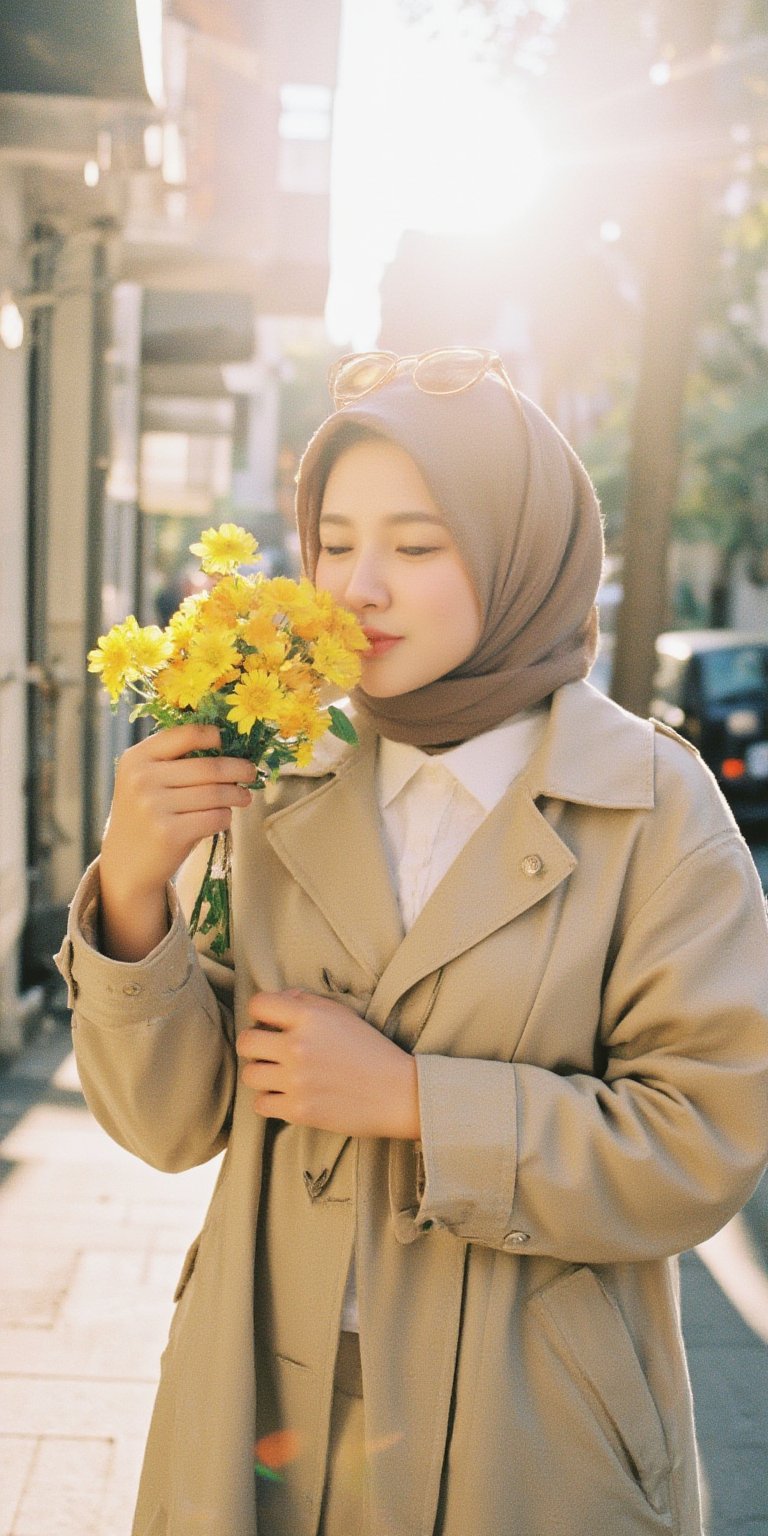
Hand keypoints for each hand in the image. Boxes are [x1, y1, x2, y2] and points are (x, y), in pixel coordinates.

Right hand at [99, 724, 256, 960]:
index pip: (186, 735)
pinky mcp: (169, 833)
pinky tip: (223, 817)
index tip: (228, 742)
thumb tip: (229, 746)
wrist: (126, 862)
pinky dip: (225, 817)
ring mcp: (154, 807)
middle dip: (238, 769)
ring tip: (244, 797)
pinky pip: (215, 817)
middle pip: (209, 767)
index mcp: (137, 758)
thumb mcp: (145, 779)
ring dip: (237, 794)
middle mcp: (142, 779)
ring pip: (216, 793)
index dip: (214, 736)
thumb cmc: (147, 813)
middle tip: (251, 772)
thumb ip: (175, 759)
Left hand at [237, 990, 420, 1139]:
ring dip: (262, 1074)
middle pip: (246, 1041)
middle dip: (255, 1045)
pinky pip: (260, 1104)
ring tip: (280, 1076)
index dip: (260, 1013)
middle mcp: (298, 1046)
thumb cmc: (371, 1049)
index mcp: (309, 1017)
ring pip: (249, 1074)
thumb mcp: (342, 1014)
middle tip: (270, 1051)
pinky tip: (286, 1096)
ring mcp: (296, 1080)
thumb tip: (280, 999)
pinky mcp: (299, 1110)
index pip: (258, 1005)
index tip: (270, 1023)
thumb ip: (307, 1002)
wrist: (398, 1092)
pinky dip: (270, 1101)